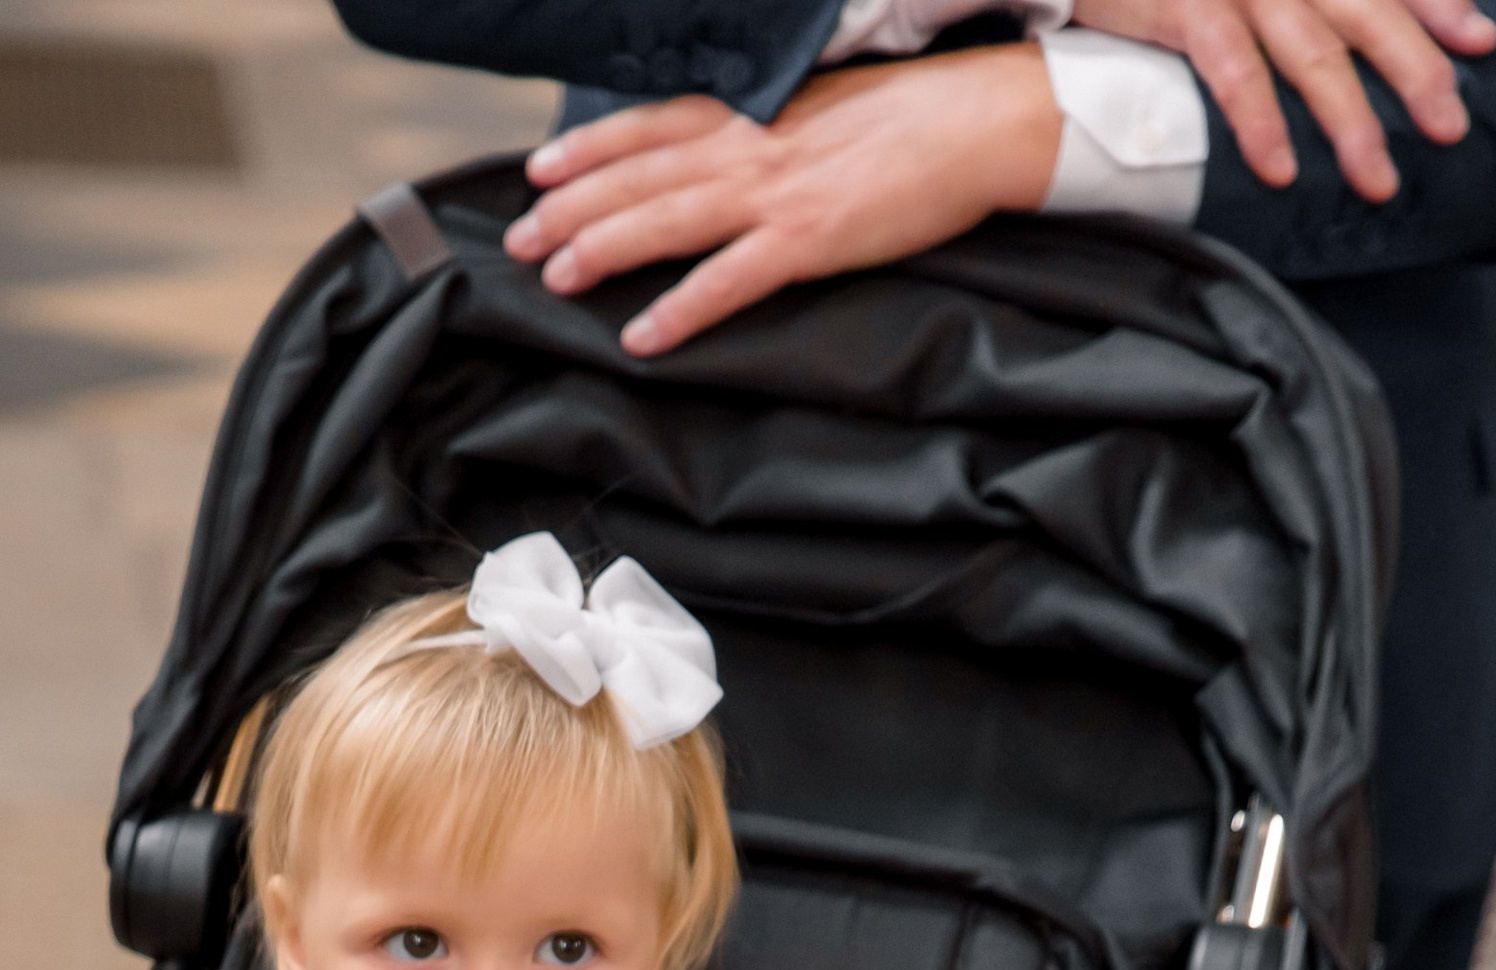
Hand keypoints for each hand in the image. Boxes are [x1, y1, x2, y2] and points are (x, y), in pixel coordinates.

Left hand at [503, 54, 1062, 355]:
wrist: (978, 119)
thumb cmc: (908, 116)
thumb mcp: (821, 106)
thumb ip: (767, 129)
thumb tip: (724, 152)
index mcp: (755, 112)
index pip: (652, 126)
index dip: (590, 149)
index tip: (539, 169)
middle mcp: (751, 146)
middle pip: (642, 175)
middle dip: (572, 206)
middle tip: (517, 238)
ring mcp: (776, 193)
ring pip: (668, 219)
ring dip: (605, 247)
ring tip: (554, 276)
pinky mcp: (807, 240)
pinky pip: (729, 281)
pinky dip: (681, 309)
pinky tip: (643, 336)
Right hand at [1074, 0, 1493, 195]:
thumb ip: (1303, 4)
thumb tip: (1345, 43)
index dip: (1438, 5)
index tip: (1481, 42)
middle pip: (1369, 15)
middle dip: (1416, 71)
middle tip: (1451, 129)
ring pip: (1314, 53)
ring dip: (1350, 120)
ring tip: (1377, 180)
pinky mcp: (1187, 8)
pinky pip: (1232, 71)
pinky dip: (1259, 122)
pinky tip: (1280, 170)